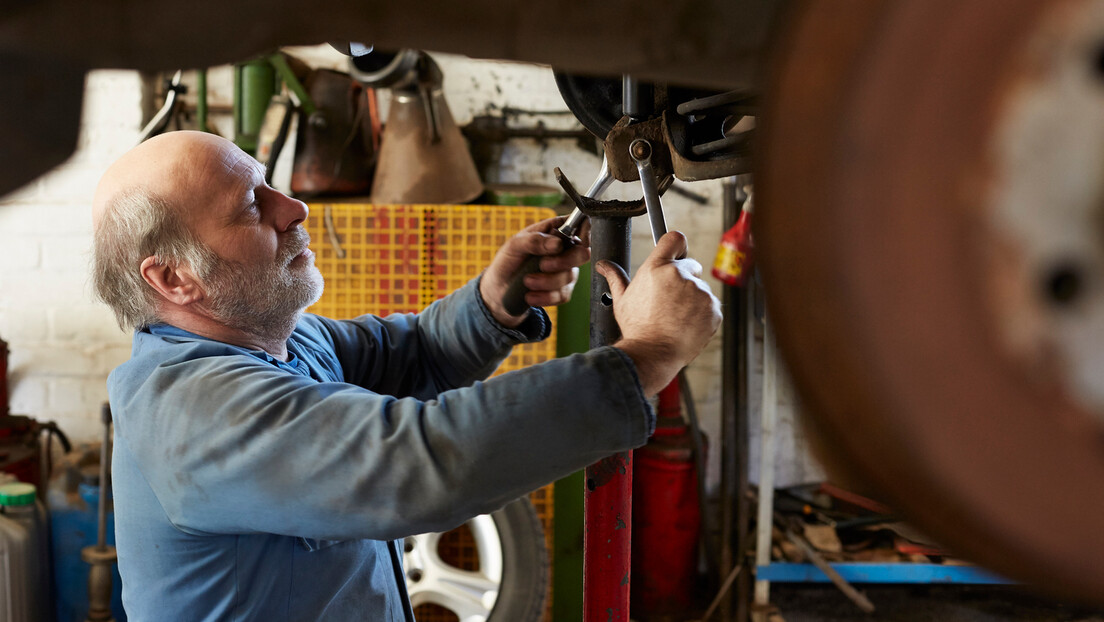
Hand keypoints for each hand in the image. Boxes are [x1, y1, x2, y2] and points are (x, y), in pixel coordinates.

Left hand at [480, 215, 591, 326]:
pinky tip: (530, 296)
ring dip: (546, 281)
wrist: (499, 288)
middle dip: (562, 262)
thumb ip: (535, 240)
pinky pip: (563, 295)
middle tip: (542, 265)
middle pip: (582, 254)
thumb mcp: (515, 244)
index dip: (585, 232)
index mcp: (557, 230)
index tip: (571, 243)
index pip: (582, 225)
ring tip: (526, 281)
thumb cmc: (508, 259)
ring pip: (570, 276)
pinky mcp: (562, 290)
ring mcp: (566, 271)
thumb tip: (558, 244)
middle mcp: (566, 250)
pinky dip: (545, 297)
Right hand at [595, 231, 721, 395]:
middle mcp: (680, 275)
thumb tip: (603, 265)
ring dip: (692, 298)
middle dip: (683, 278)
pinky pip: (710, 305)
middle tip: (669, 300)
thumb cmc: (636, 328)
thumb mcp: (621, 300)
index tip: (675, 256)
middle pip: (690, 265)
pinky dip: (702, 313)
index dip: (676, 247)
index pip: (675, 238)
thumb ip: (615, 277)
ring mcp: (699, 291)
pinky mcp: (713, 308)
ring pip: (700, 287)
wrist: (653, 354)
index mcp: (657, 268)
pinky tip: (686, 324)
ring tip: (676, 317)